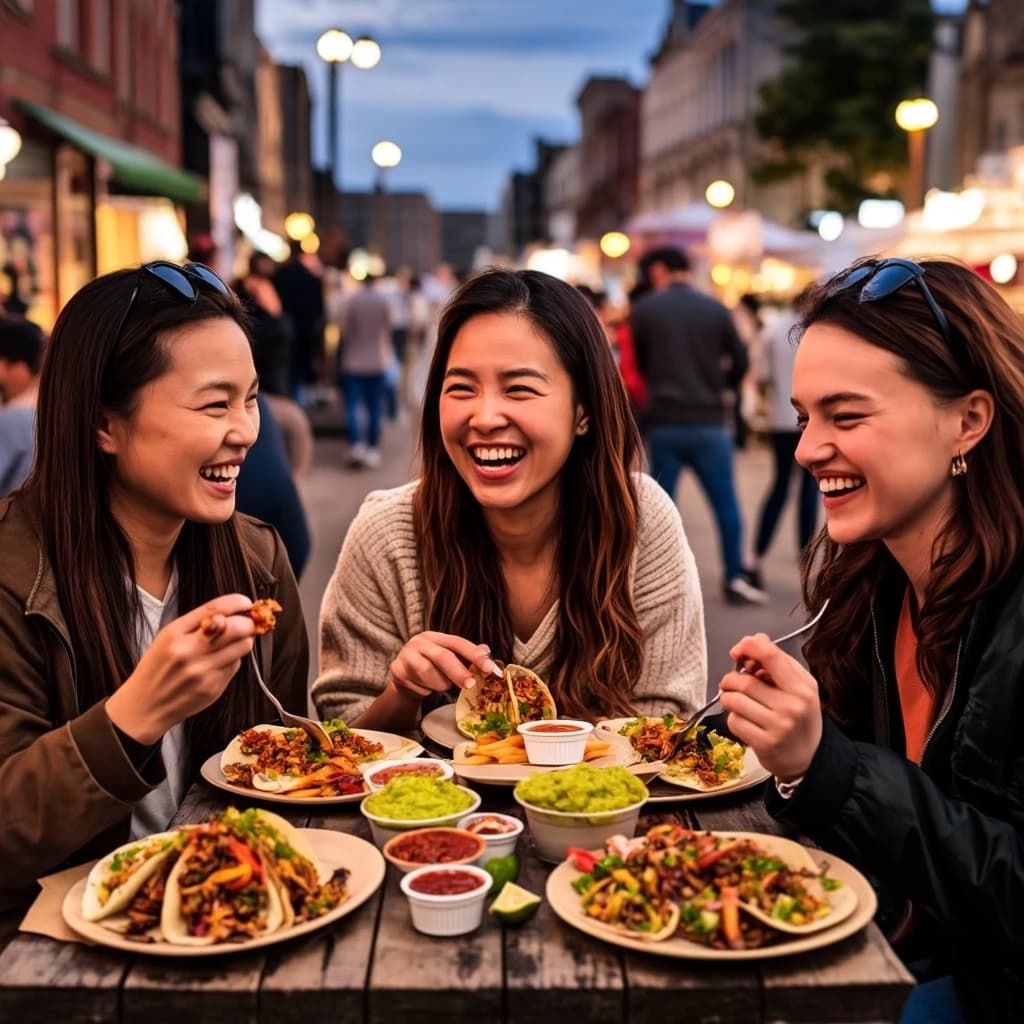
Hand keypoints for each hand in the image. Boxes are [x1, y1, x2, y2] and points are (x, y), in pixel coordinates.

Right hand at [107, 594, 256, 744]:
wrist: (145, 706)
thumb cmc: (157, 668)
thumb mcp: (167, 637)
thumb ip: (197, 623)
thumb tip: (231, 613)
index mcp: (174, 634)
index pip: (214, 609)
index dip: (236, 603)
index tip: (246, 602)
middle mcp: (189, 652)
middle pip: (237, 628)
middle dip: (247, 623)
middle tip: (245, 624)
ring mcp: (202, 672)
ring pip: (242, 646)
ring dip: (242, 641)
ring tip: (229, 643)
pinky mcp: (213, 688)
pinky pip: (235, 666)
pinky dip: (232, 661)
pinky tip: (217, 664)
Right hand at [387, 631, 497, 703]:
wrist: (404, 677)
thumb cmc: (431, 666)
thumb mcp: (449, 659)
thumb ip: (466, 656)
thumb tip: (486, 651)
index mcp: (435, 637)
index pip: (457, 642)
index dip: (474, 654)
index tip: (488, 667)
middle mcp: (420, 642)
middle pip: (441, 656)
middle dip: (458, 671)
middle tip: (471, 684)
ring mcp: (406, 655)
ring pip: (427, 672)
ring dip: (440, 684)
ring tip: (442, 686)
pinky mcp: (397, 670)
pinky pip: (416, 684)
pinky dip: (425, 690)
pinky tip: (425, 687)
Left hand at [718, 633, 822, 781]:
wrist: (810, 758)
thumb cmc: (800, 718)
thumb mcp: (800, 687)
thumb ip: (778, 662)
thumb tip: (756, 639)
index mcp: (802, 688)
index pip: (771, 656)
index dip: (749, 647)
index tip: (738, 651)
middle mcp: (792, 706)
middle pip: (745, 681)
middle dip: (731, 679)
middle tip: (732, 683)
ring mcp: (778, 726)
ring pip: (734, 701)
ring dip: (728, 698)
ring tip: (736, 701)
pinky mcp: (764, 743)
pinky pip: (734, 722)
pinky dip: (733, 718)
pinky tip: (744, 720)